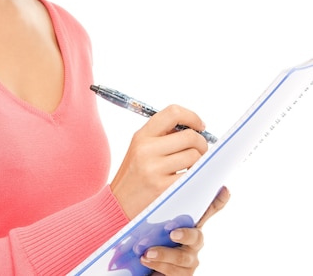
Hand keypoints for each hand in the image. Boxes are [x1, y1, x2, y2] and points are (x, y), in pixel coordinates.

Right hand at [110, 105, 207, 219]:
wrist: (118, 206)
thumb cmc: (134, 176)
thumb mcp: (140, 149)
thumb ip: (162, 136)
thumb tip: (193, 128)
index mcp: (142, 135)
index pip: (172, 113)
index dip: (192, 116)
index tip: (200, 125)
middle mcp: (146, 149)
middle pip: (189, 136)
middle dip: (201, 143)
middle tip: (200, 151)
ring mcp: (154, 169)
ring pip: (194, 156)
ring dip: (200, 162)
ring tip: (193, 167)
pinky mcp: (162, 188)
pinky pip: (191, 175)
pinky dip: (196, 176)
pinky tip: (190, 179)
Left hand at [139, 186, 230, 274]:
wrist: (143, 262)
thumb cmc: (155, 237)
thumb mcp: (159, 217)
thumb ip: (168, 201)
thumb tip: (192, 179)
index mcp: (192, 224)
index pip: (209, 209)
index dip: (218, 200)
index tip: (223, 189)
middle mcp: (194, 243)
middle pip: (197, 237)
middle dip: (185, 234)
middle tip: (172, 232)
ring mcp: (189, 262)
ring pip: (183, 258)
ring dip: (164, 254)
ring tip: (147, 252)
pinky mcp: (181, 275)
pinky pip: (172, 272)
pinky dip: (158, 265)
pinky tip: (144, 259)